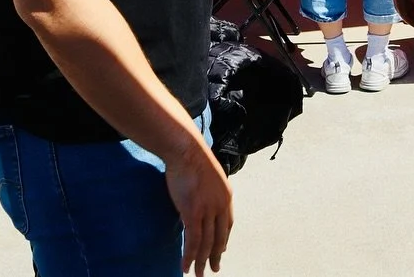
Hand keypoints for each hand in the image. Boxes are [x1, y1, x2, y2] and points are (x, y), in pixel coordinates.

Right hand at [165, 134, 232, 275]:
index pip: (228, 224)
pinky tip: (186, 266)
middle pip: (219, 237)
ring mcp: (207, 210)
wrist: (186, 149)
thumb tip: (200, 199)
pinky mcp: (193, 212)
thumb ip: (207, 191)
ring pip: (206, 243)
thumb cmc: (192, 158)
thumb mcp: (207, 176)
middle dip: (215, 256)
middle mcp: (220, 205)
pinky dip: (189, 256)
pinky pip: (192, 240)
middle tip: (213, 269)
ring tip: (198, 274)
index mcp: (225, 196)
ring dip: (201, 261)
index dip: (224, 240)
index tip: (220, 251)